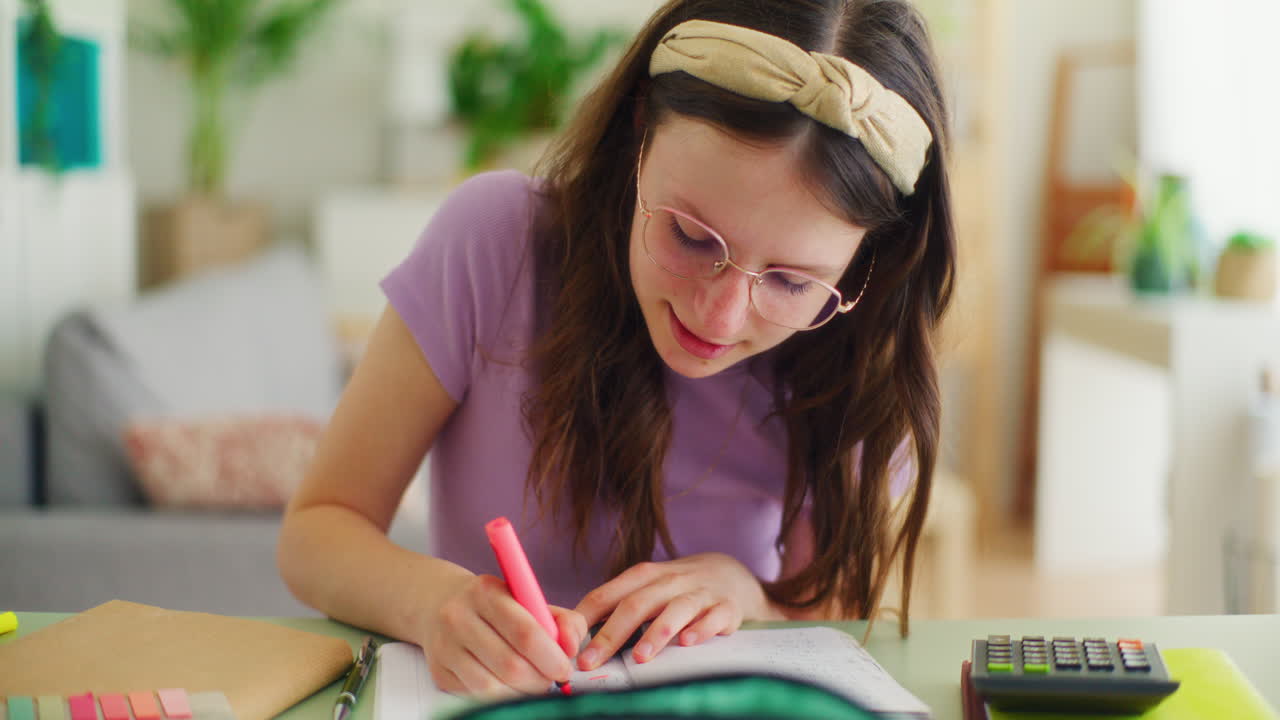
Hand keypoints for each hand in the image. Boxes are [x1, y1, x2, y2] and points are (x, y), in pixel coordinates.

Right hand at [420, 574, 587, 696]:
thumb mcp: (531, 601)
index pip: (525, 632)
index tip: (564, 669)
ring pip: (492, 687)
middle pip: (510, 665)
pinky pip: (477, 695)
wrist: (443, 606)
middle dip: (540, 679)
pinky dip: (501, 696)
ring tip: (531, 681)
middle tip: (551, 679)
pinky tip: (508, 684)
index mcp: (487, 592)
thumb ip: (562, 621)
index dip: (550, 657)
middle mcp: (459, 616)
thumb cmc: (499, 607)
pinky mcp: (439, 671)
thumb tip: (570, 649)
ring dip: (521, 691)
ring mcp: (445, 645)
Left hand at [573, 553, 769, 669]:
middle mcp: (669, 581)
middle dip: (611, 634)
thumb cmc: (676, 587)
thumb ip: (615, 606)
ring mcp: (699, 593)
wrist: (731, 573)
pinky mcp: (726, 607)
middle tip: (591, 662)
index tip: (567, 645)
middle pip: (636, 604)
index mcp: (643, 576)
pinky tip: (688, 643)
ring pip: (675, 609)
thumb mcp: (646, 587)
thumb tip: (573, 636)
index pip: (608, 594)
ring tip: (640, 657)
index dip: (585, 619)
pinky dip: (701, 630)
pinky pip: (713, 618)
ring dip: (656, 632)